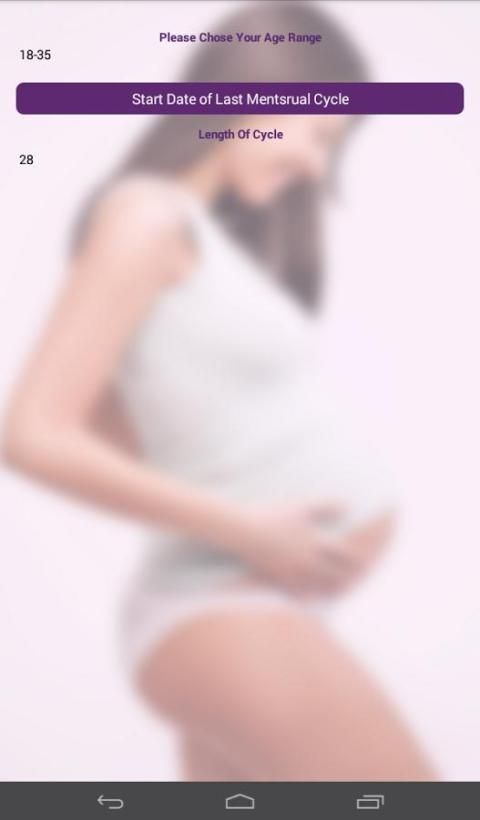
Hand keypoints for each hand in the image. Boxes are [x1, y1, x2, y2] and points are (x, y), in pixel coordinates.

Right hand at [233, 501, 353, 593]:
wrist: (244, 532)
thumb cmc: (273, 516)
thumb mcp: (302, 507)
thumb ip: (325, 506)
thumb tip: (346, 506)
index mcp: (316, 543)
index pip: (345, 556)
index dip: (356, 559)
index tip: (363, 561)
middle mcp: (308, 562)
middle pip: (335, 576)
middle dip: (346, 577)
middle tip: (353, 579)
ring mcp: (294, 573)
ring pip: (319, 587)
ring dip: (330, 588)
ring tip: (336, 590)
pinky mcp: (280, 579)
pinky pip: (300, 593)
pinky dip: (310, 594)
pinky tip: (310, 594)